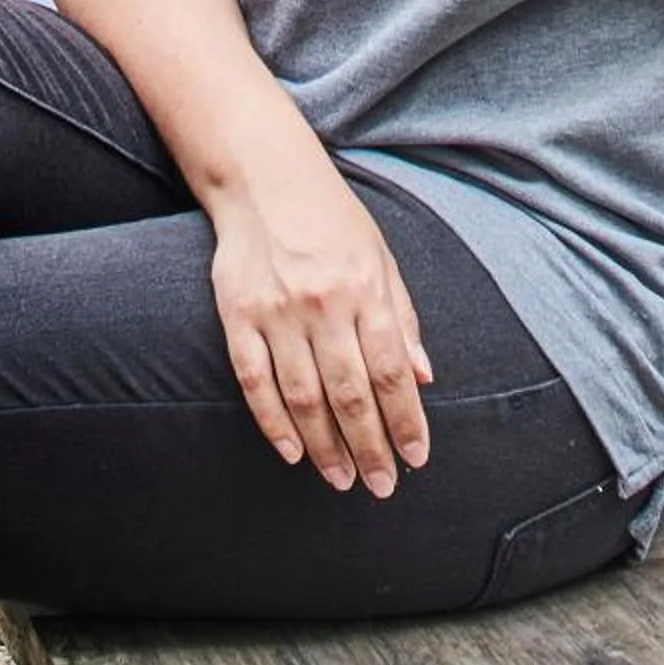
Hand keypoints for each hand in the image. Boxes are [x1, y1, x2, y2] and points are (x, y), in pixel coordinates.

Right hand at [209, 159, 432, 496]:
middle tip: (381, 486)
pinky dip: (272, 422)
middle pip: (351, 394)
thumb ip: (402, 319)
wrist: (265, 178)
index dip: (406, 422)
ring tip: (342, 478)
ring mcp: (278, 311)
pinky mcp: (238, 315)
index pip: (392, 373)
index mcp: (366, 289)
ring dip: (325, 446)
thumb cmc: (332, 221)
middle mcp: (324, 303)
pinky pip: (255, 381)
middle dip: (370, 448)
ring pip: (304, 396)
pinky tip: (292, 452)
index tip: (415, 459)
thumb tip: (425, 378)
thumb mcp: (381, 258)